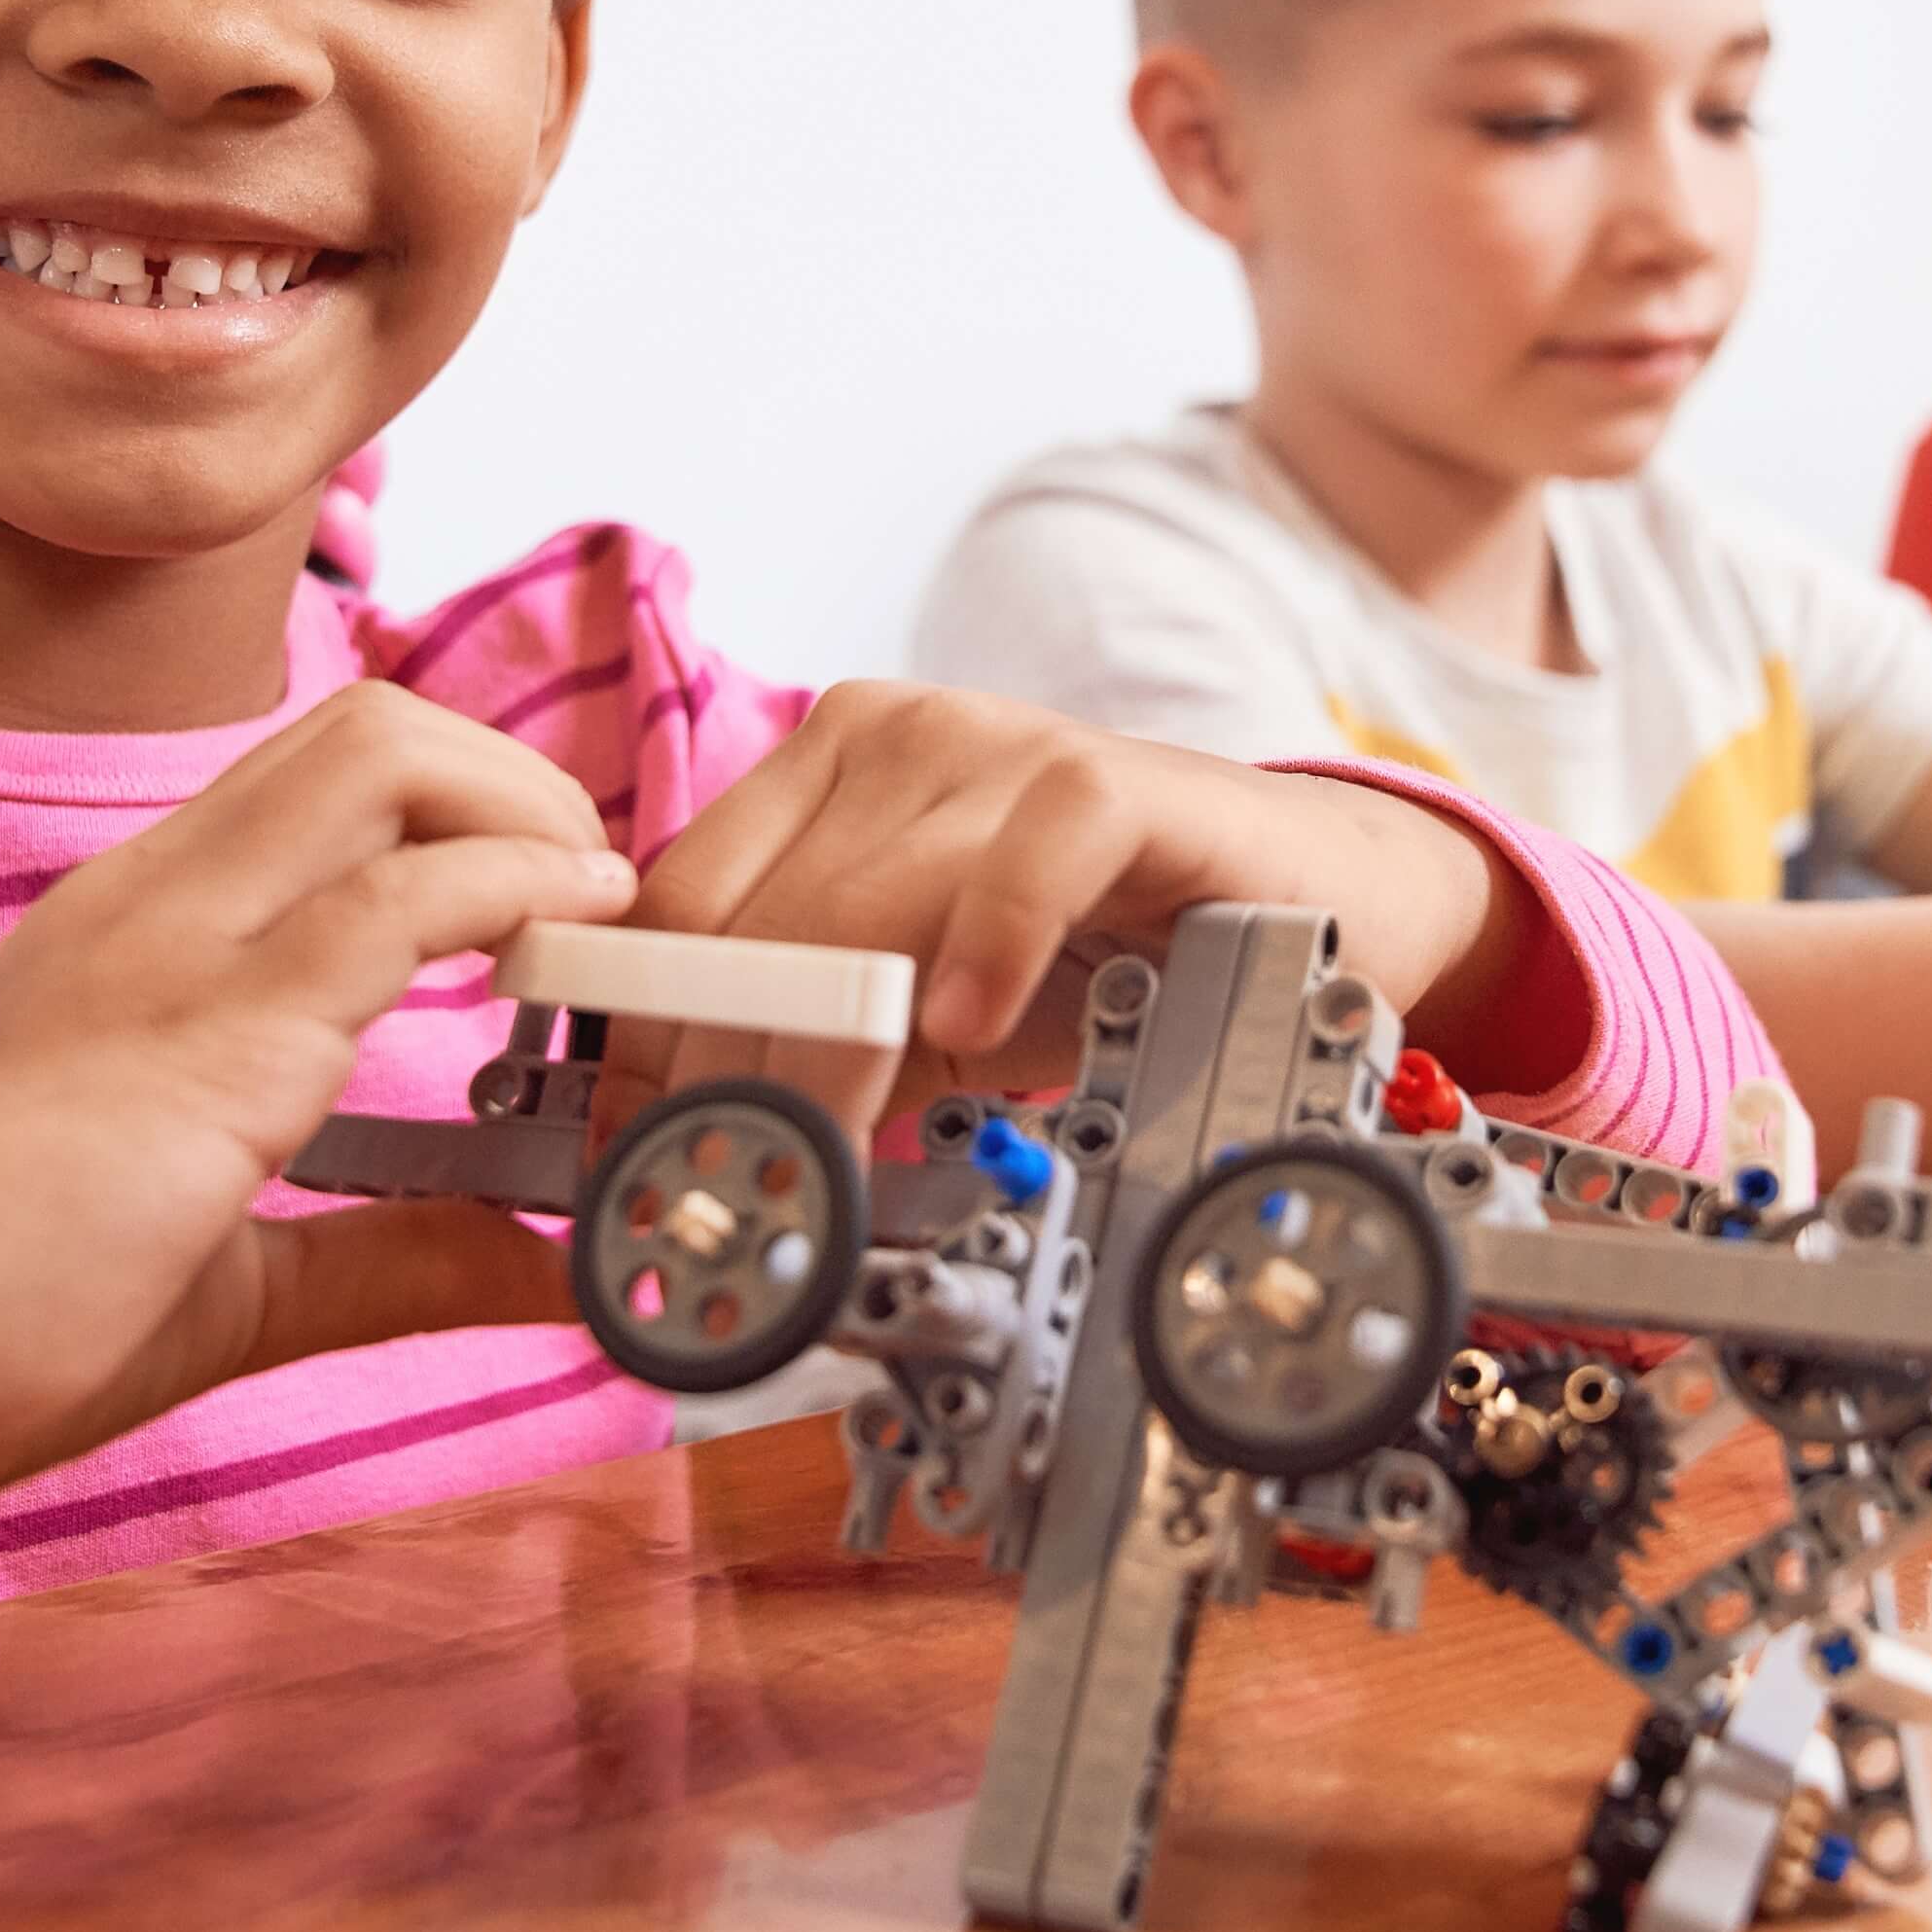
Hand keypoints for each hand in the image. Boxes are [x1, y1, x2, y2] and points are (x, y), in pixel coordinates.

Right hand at [0, 685, 639, 1638]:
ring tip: (601, 918)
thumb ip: (386, 1253)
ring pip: (387, 759)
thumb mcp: (228, 1275)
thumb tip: (538, 1263)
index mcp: (139, 928)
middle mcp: (152, 899)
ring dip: (533, 815)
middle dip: (524, 778)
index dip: (469, 808)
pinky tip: (575, 944)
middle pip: (375, 727)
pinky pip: (394, 904)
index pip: (325, 779)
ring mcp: (169, 949)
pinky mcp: (202, 1037)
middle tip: (596, 901)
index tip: (557, 907)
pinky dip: (516, 894)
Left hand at [616, 683, 1526, 1117]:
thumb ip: (812, 1043)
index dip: (643, 1045)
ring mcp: (996, 741)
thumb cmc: (1099, 953)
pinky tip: (970, 1032)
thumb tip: (687, 1157)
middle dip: (724, 1080)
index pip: (676, 908)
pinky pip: (1019, 860)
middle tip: (734, 1197)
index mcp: (818, 769)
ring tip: (825, 1164)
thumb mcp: (921, 1003)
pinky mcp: (1110, 776)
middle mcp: (889, 734)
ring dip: (828, 1060)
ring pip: (854, 910)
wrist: (1296, 896)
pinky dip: (984, 951)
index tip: (635, 1162)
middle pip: (749, 922)